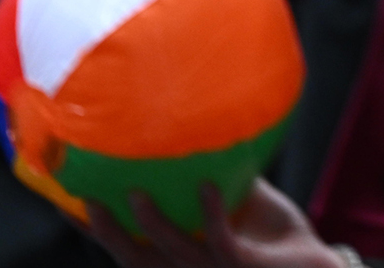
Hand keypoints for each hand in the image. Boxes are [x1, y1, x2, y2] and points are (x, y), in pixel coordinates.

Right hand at [86, 180, 341, 267]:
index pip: (130, 248)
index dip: (99, 230)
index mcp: (182, 258)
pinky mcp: (243, 266)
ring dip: (153, 224)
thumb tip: (198, 131)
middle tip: (84, 201)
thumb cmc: (274, 234)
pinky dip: (210, 213)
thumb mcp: (240, 203)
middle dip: (109, 234)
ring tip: (136, 194)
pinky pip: (221, 240)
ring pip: (173, 253)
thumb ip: (218, 178)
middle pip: (137, 259)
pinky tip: (204, 186)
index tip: (67, 202)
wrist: (316, 265)